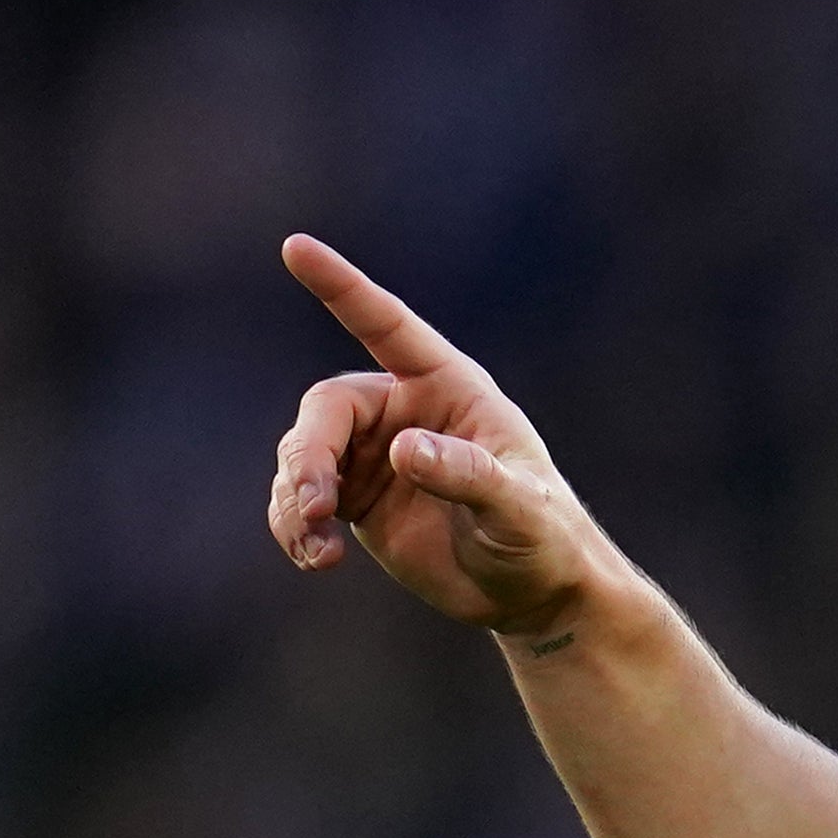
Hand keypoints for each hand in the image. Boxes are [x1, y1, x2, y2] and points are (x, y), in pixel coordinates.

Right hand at [265, 234, 605, 633]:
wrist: (531, 590)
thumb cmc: (543, 536)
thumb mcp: (520, 508)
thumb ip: (469, 475)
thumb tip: (404, 449)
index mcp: (448, 387)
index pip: (388, 325)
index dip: (342, 287)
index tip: (296, 247)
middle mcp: (403, 410)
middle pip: (327, 409)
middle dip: (310, 456)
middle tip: (316, 507)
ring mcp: (374, 454)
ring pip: (302, 455)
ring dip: (296, 500)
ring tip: (317, 551)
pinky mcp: (355, 498)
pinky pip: (301, 499)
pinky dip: (294, 526)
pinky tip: (316, 559)